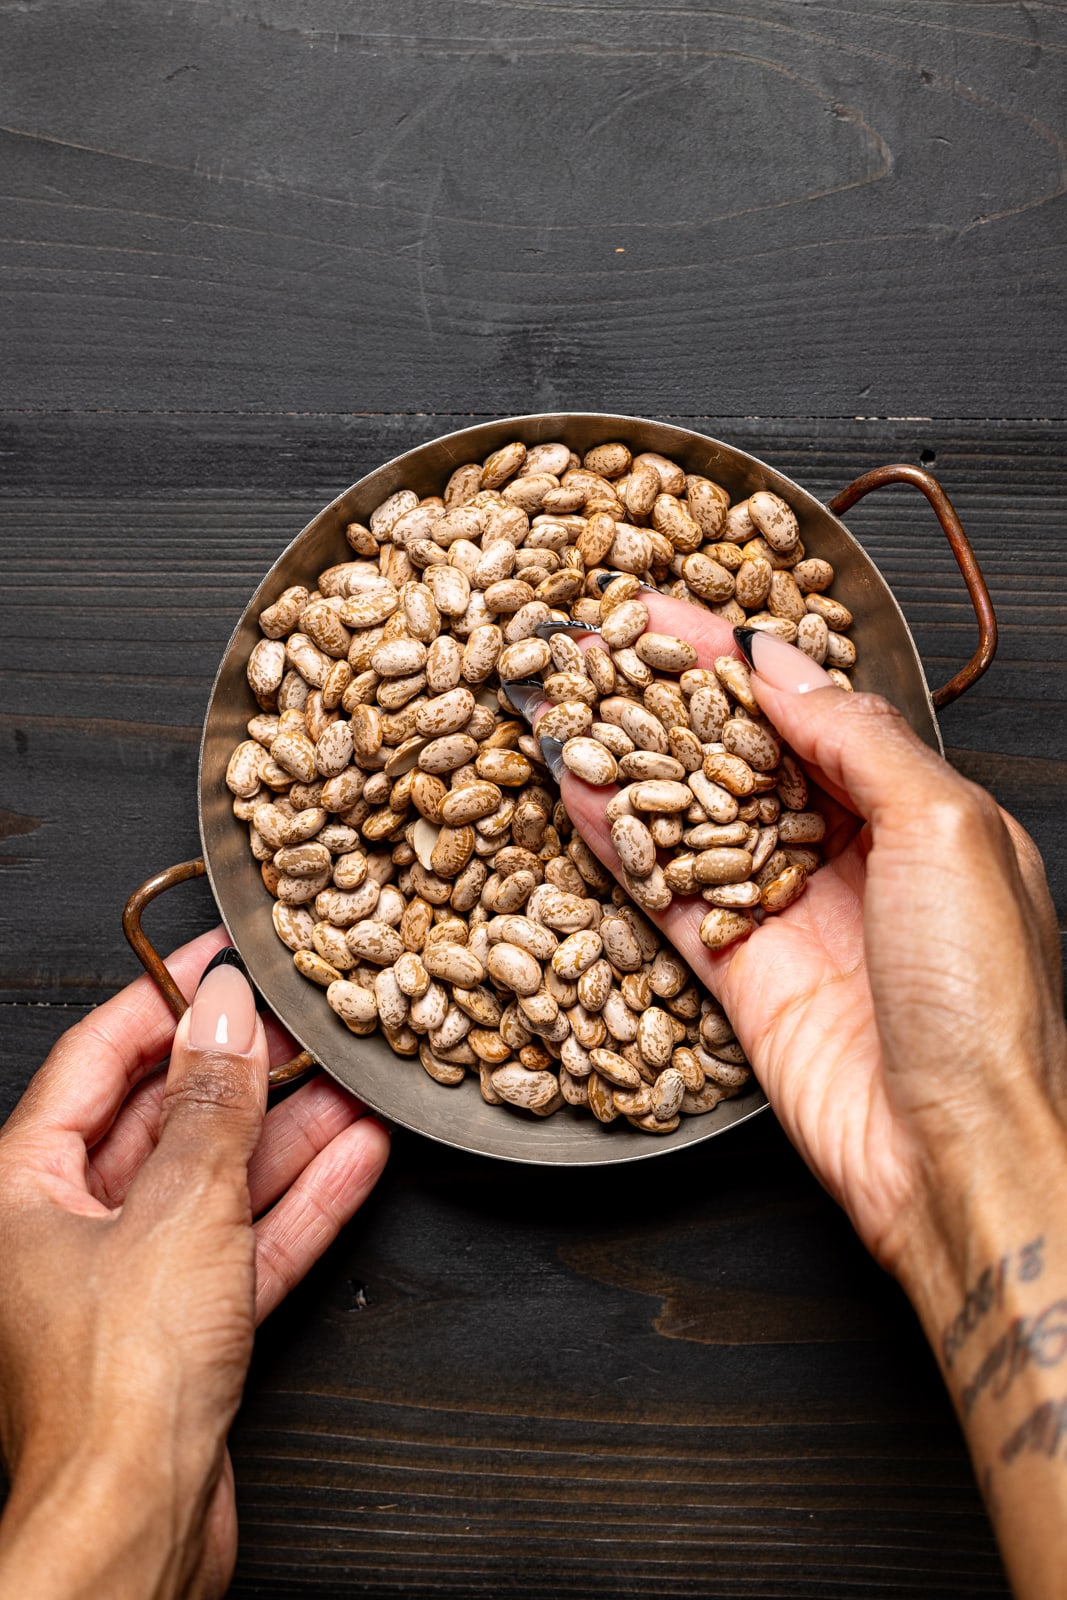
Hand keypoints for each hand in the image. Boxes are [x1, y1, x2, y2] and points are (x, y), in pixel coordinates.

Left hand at [0, 926, 389, 1599]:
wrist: (131, 1531)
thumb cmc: (117, 1382)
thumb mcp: (180, 1206)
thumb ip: (212, 1103)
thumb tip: (227, 1014)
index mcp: (22, 1185)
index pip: (98, 1060)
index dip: (164, 1001)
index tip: (221, 961)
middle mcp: (65, 1228)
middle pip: (164, 1119)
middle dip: (243, 1071)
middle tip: (306, 1022)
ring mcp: (128, 1281)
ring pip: (215, 1181)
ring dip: (287, 1133)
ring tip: (353, 1081)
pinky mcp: (182, 1331)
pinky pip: (244, 1243)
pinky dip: (298, 1203)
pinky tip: (355, 1158)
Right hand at [548, 595, 1066, 1277]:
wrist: (962, 1157)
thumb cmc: (991, 1003)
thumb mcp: (949, 831)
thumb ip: (859, 740)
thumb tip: (784, 668)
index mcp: (922, 809)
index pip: (811, 707)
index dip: (736, 656)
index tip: (665, 612)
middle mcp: (854, 855)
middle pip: (743, 755)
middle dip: (671, 698)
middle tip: (595, 647)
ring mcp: (792, 914)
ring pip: (695, 817)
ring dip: (631, 759)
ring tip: (565, 700)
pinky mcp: (740, 975)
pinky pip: (667, 893)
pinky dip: (620, 842)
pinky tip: (572, 790)